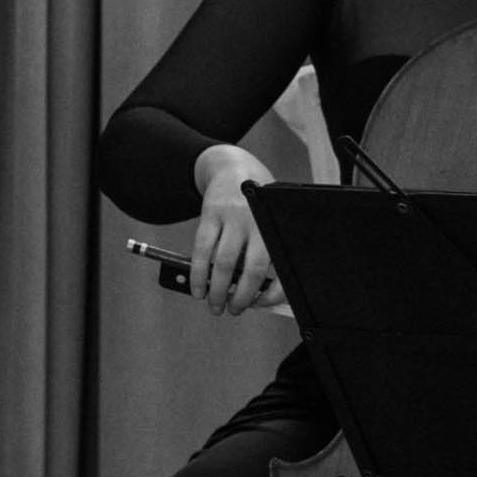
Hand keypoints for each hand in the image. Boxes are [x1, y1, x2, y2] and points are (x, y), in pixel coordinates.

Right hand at [191, 148, 283, 317]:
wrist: (233, 166)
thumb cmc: (257, 201)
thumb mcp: (270, 219)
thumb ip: (267, 250)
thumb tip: (264, 293)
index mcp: (275, 226)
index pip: (278, 265)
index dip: (273, 290)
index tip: (262, 303)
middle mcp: (257, 221)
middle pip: (251, 267)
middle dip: (242, 296)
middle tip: (234, 310)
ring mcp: (233, 217)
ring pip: (223, 262)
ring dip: (216, 290)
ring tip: (214, 305)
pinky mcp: (211, 214)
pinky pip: (202, 250)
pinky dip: (198, 274)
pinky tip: (197, 289)